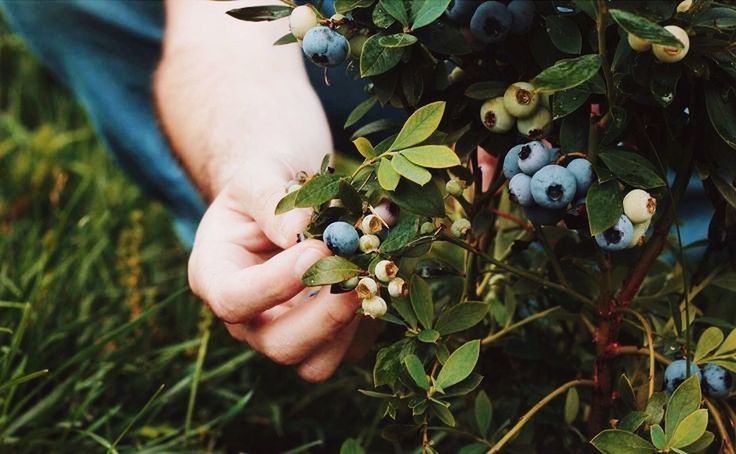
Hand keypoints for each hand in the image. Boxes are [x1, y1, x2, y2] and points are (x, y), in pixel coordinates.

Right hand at [188, 156, 368, 381]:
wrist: (286, 194)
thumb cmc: (263, 182)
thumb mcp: (257, 176)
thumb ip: (272, 200)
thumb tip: (301, 228)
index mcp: (217, 277)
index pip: (234, 301)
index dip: (275, 285)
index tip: (314, 250)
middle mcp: (250, 319)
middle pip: (280, 346)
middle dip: (324, 316)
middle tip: (356, 272)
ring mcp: (288, 333)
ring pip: (319, 363)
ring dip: (353, 323)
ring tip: (373, 272)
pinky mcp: (327, 339)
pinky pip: (352, 349)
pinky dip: (374, 318)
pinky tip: (382, 276)